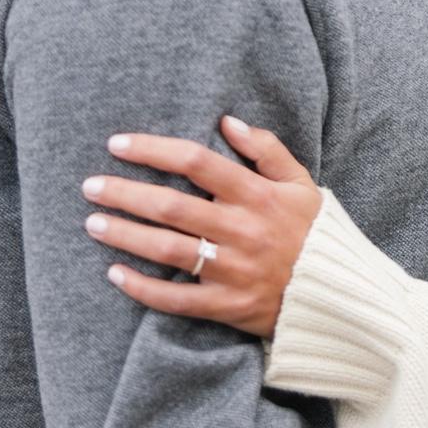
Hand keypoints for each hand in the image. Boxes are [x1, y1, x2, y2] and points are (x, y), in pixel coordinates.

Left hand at [81, 116, 320, 337]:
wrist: (337, 293)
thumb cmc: (313, 232)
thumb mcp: (301, 182)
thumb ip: (267, 148)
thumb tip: (226, 121)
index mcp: (258, 195)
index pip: (196, 162)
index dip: (153, 150)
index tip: (117, 144)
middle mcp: (241, 229)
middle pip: (171, 206)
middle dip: (124, 193)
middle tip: (90, 185)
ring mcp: (233, 270)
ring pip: (166, 250)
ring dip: (124, 235)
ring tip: (93, 223)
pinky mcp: (227, 305)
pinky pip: (176, 299)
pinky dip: (142, 288)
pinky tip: (116, 274)